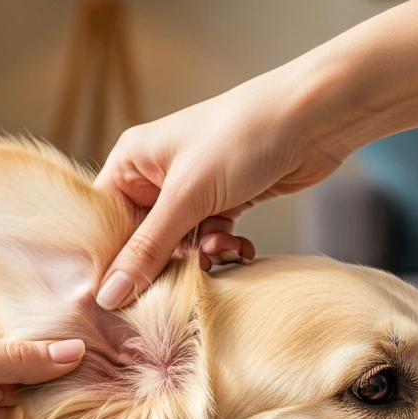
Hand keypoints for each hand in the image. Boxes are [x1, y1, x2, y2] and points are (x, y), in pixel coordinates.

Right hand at [93, 63, 346, 308]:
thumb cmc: (242, 138)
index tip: (117, 298)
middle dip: (165, 262)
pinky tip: (242, 248)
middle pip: (142, 240)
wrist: (314, 119)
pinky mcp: (224, 202)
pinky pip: (210, 241)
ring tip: (222, 252)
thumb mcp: (188, 197)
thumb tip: (108, 295)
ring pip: (180, 246)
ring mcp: (192, 190)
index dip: (110, 261)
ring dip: (201, 258)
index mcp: (132, 161)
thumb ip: (148, 249)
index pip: (103, 222)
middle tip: (182, 280)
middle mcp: (156, 175)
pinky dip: (224, 249)